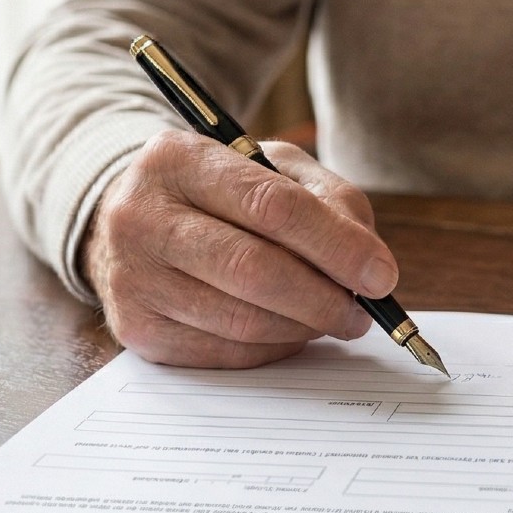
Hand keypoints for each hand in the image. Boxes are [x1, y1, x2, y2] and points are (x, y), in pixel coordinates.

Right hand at [79, 129, 394, 366]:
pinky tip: (289, 332)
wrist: (130, 219)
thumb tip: (370, 265)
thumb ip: (327, 200)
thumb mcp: (271, 168)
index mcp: (178, 159)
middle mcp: (141, 217)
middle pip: (253, 269)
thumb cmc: (217, 192)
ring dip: (303, 328)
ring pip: (240, 320)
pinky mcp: (135, 329)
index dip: (336, 246)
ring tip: (331, 318)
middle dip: (323, 298)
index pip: (271, 206)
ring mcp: (132, 278)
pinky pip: (223, 353)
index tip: (381, 275)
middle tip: (363, 313)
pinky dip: (272, 348)